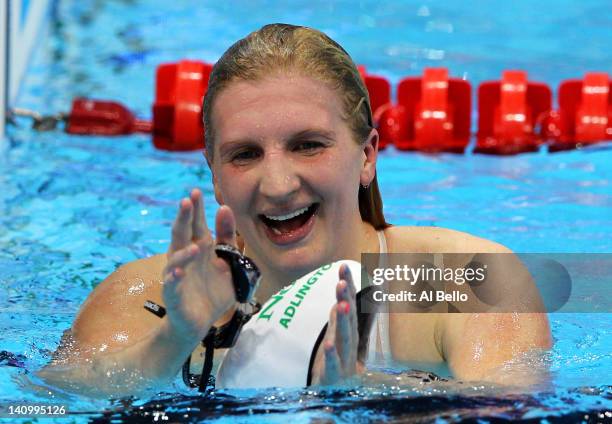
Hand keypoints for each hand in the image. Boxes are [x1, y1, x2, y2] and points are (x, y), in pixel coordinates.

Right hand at [161, 189, 236, 342]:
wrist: (200, 323)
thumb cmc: (212, 290)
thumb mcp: (227, 261)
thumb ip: (227, 236)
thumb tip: (225, 207)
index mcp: (199, 247)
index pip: (196, 224)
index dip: (196, 209)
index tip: (197, 191)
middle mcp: (185, 258)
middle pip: (181, 234)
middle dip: (183, 219)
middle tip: (187, 201)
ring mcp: (177, 275)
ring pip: (175, 259)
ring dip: (183, 253)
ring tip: (195, 247)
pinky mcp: (174, 295)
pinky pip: (172, 285)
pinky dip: (174, 278)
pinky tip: (178, 273)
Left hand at [311, 264, 363, 385]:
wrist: (337, 400)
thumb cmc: (337, 369)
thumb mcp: (338, 343)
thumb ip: (339, 324)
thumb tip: (340, 301)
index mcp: (348, 334)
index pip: (349, 306)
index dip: (347, 286)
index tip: (343, 266)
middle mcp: (349, 345)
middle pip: (348, 318)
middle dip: (346, 298)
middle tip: (342, 278)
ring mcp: (344, 361)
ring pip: (344, 338)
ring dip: (343, 321)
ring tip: (341, 303)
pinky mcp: (334, 377)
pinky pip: (333, 365)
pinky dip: (333, 354)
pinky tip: (329, 344)